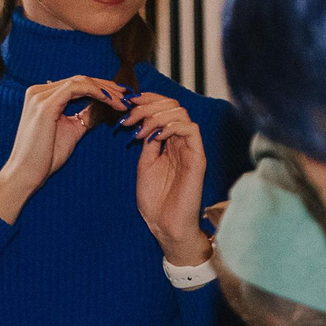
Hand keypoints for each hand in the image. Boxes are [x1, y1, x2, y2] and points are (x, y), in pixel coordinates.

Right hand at [0, 74, 125, 223]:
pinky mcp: (45, 104)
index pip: (77, 85)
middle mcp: (38, 91)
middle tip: (128, 95)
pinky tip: (111, 102)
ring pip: (81, 81)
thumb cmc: (45, 158)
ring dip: (106, 90)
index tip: (120, 97)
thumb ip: (83, 116)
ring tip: (123, 101)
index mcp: (42, 96)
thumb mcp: (70, 131)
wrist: (25, 174)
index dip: (101, 89)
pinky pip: (77, 89)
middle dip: (107, 87)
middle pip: (80, 80)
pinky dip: (97, 93)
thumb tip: (102, 107)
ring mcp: (40, 96)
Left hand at [125, 92, 210, 263]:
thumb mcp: (144, 163)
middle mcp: (181, 141)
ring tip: (139, 130)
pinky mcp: (198, 158)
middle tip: (129, 117)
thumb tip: (142, 119)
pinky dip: (171, 126)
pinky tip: (155, 138)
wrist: (164, 225)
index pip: (164, 108)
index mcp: (169, 142)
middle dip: (147, 105)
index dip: (147, 100)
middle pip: (172, 105)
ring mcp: (190, 148)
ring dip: (156, 115)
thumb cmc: (155, 200)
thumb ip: (147, 141)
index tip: (127, 103)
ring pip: (180, 113)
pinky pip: (190, 129)